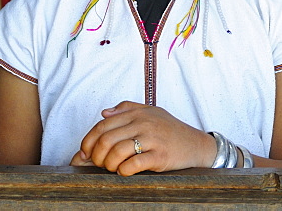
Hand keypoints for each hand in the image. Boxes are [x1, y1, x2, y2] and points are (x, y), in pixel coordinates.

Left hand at [69, 101, 216, 174]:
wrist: (196, 144)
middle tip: (99, 164)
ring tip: (113, 168)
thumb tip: (104, 113)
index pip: (102, 125)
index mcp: (137, 112)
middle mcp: (144, 123)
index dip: (88, 141)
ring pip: (116, 152)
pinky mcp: (160, 155)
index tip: (85, 153)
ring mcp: (152, 139)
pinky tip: (124, 172)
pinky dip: (123, 171)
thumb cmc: (171, 130)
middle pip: (105, 139)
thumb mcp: (151, 112)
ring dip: (108, 165)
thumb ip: (127, 109)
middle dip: (96, 156)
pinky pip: (133, 164)